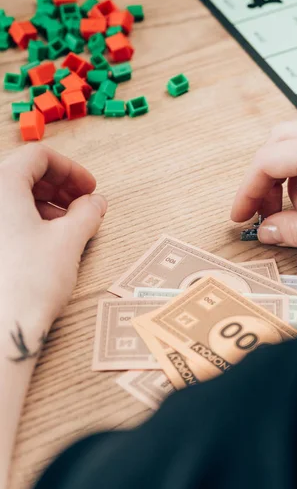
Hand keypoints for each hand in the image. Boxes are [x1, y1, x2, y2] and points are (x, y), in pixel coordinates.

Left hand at [0, 144, 106, 328]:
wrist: (1, 331)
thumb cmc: (28, 284)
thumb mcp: (69, 241)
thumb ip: (87, 212)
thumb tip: (95, 203)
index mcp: (2, 185)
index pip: (38, 157)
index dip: (71, 169)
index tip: (89, 188)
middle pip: (22, 174)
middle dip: (57, 187)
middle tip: (82, 205)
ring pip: (11, 197)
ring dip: (43, 204)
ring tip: (67, 226)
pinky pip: (3, 219)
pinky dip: (26, 221)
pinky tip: (45, 241)